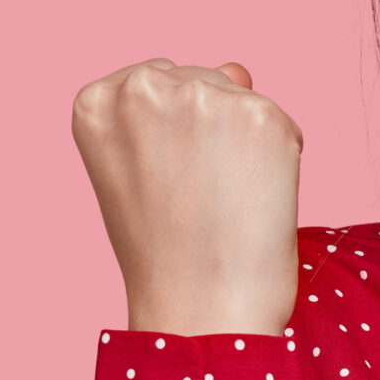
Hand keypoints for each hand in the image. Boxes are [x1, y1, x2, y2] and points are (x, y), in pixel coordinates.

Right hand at [70, 58, 301, 334]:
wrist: (201, 309)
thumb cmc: (169, 254)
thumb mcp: (145, 171)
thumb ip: (175, 112)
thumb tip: (237, 69)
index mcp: (97, 101)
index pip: (157, 85)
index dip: (172, 140)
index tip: (164, 184)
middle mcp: (143, 87)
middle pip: (202, 83)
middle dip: (211, 136)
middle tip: (198, 202)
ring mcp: (202, 96)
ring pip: (242, 102)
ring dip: (246, 147)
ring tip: (223, 204)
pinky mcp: (260, 114)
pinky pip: (282, 124)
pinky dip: (281, 162)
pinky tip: (254, 202)